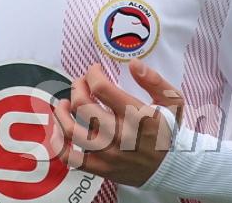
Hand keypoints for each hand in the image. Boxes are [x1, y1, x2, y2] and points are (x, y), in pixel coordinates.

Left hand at [51, 59, 184, 186]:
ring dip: (62, 112)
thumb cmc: (168, 130)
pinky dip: (58, 142)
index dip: (92, 74)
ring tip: (65, 103)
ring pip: (71, 130)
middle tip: (81, 83)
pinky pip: (70, 157)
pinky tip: (59, 130)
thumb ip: (154, 80)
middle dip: (77, 87)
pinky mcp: (101, 168)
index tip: (94, 70)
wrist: (171, 167)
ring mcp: (108, 154)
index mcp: (137, 115)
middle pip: (82, 106)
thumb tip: (133, 63)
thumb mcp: (173, 100)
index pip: (101, 88)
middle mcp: (120, 135)